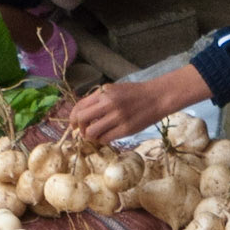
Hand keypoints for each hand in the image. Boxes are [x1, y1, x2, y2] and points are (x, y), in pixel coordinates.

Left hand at [68, 66, 207, 145]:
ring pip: (92, 132)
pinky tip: (105, 137)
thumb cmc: (135, 93)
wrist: (157, 97)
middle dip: (79, 128)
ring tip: (95, 136)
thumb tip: (83, 113)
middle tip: (82, 132)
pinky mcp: (126, 129)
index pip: (80, 106)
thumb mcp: (115, 89)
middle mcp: (108, 104)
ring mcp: (117, 117)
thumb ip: (99, 99)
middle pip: (82, 119)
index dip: (73, 118)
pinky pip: (105, 138)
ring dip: (90, 136)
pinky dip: (101, 140)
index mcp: (104, 93)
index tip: (73, 125)